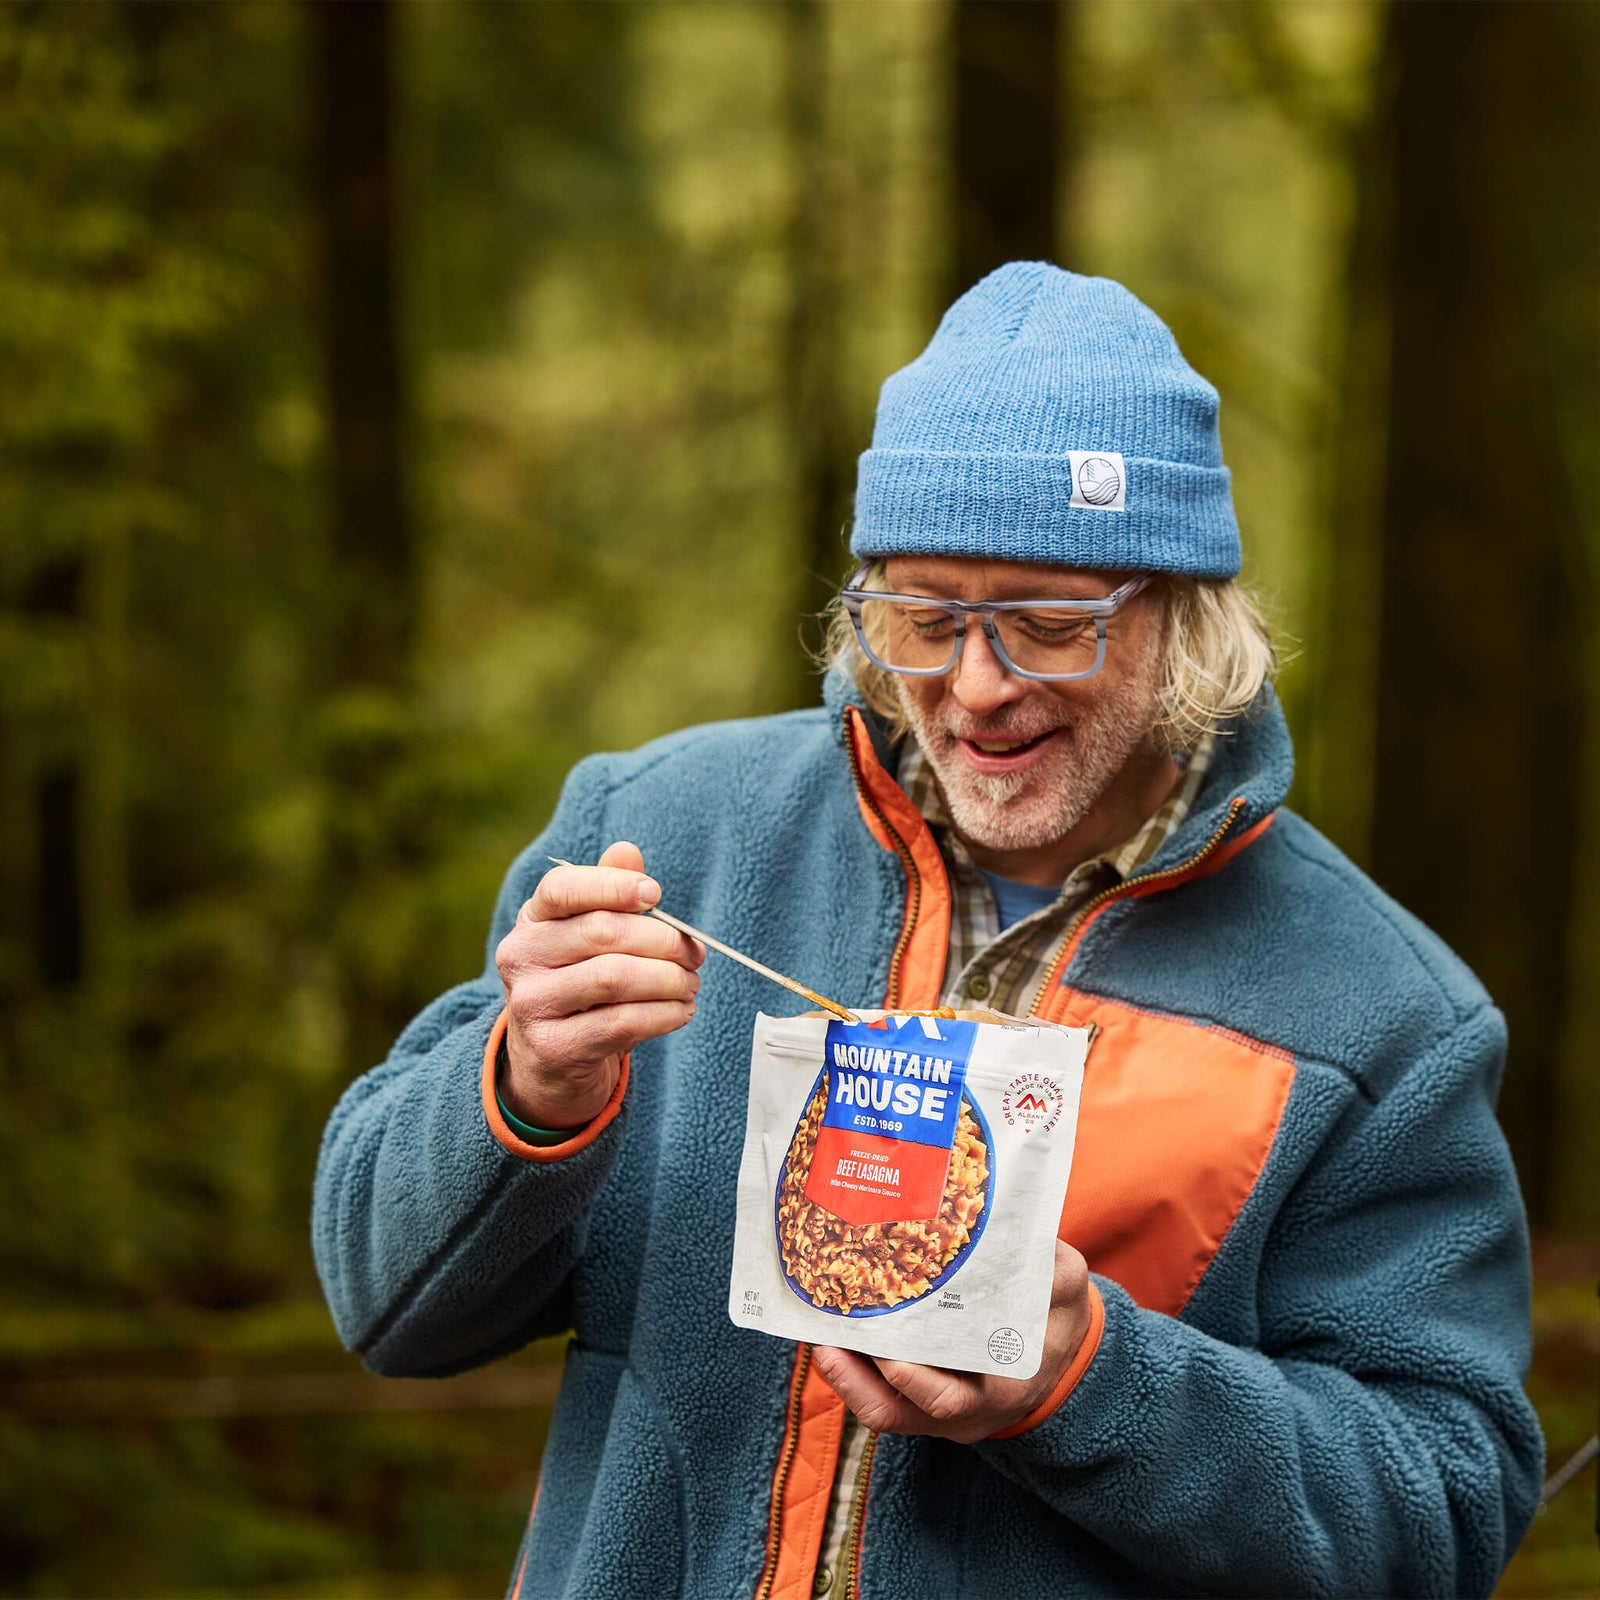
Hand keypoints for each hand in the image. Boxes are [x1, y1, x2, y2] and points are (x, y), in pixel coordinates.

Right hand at [494, 841, 703, 1128]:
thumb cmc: (581, 984)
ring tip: (690, 983)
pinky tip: (681, 1011)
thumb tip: (628, 852)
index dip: (612, 885)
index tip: (656, 894)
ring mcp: (531, 1004)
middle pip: (601, 932)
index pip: (562, 888)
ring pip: (614, 978)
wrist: (551, 1060)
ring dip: (669, 980)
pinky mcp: (552, 1047)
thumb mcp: (590, 936)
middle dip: (662, 941)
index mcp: (532, 920)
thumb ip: (610, 893)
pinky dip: (663, 1015)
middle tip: (694, 954)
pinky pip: (621, 1023)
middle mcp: (520, 957)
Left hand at [811, 1240, 1092, 1442]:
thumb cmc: (1055, 1311)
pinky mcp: (922, 1401)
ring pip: (884, 1411)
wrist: (1058, 1346)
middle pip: (902, 1410)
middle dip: (861, 1377)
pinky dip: (852, 1376)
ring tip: (819, 1338)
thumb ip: (1049, 1268)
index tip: (883, 1349)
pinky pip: (881, 1402)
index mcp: (1004, 1388)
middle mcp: (968, 1412)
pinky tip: (831, 1338)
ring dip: (846, 1379)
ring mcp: (941, 1413)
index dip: (912, 1380)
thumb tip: (1019, 1239)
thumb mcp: (1065, 1287)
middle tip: (832, 1335)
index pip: (950, 1398)